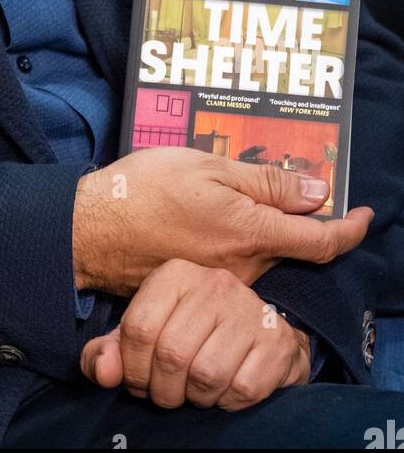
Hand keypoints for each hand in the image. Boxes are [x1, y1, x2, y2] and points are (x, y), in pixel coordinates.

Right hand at [72, 146, 372, 294]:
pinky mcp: (199, 284)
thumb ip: (265, 182)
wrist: (89, 230)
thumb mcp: (208, 167)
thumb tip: (317, 192)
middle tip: (274, 181)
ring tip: (229, 194)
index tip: (364, 215)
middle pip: (289, 247)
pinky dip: (236, 242)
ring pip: (262, 256)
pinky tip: (210, 217)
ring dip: (261, 229)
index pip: (321, 243)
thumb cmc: (144, 189)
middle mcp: (243, 267)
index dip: (350, 230)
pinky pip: (234, 265)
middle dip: (294, 219)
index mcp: (250, 233)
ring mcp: (220, 281)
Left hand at [80, 259, 311, 409]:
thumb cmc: (192, 334)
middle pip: (171, 355)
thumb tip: (103, 373)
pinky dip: (227, 402)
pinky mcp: (277, 341)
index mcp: (175, 274)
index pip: (139, 328)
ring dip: (196, 398)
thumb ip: (109, 352)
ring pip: (206, 375)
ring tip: (195, 391)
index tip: (139, 382)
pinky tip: (224, 390)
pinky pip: (241, 389)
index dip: (133, 368)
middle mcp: (214, 284)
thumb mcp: (145, 334)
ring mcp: (249, 310)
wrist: (260, 333)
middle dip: (163, 390)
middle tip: (167, 395)